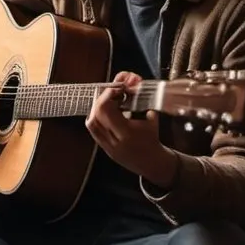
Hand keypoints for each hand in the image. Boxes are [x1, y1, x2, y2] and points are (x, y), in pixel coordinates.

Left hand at [85, 71, 176, 185]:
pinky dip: (95, 118)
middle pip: (96, 115)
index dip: (108, 95)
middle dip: (102, 99)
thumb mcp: (152, 118)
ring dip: (96, 108)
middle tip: (111, 93)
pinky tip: (104, 113)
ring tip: (108, 102)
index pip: (106, 109)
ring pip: (91, 123)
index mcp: (127, 133)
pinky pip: (94, 131)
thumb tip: (132, 81)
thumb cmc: (153, 139)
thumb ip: (142, 100)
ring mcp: (108, 146)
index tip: (116, 88)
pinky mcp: (105, 149)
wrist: (152, 163)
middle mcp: (114, 140)